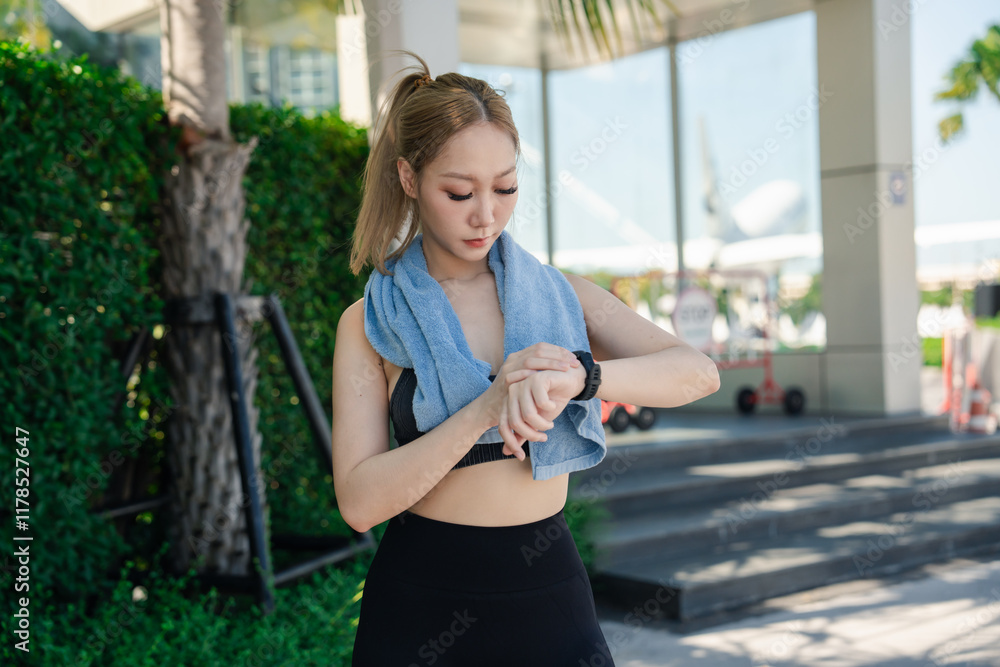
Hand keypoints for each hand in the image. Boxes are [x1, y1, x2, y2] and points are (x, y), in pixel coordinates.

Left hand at [477, 343, 580, 459]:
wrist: (570, 382)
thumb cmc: (552, 401)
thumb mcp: (536, 422)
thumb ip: (521, 434)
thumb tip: (506, 452)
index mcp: (509, 402)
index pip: (503, 426)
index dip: (511, 443)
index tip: (520, 457)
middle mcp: (512, 392)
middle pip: (515, 422)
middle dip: (531, 435)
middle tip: (543, 437)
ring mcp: (523, 383)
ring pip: (528, 414)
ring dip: (542, 424)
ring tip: (550, 424)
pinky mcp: (536, 378)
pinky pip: (541, 403)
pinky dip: (550, 408)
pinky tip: (553, 404)